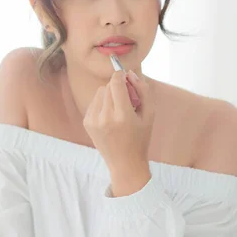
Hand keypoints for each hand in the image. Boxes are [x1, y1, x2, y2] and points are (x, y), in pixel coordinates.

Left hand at [83, 70, 154, 195]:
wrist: (124, 163)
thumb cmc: (140, 138)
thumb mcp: (150, 114)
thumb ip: (143, 90)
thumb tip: (129, 73)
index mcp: (122, 115)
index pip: (115, 83)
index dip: (120, 75)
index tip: (125, 75)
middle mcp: (105, 117)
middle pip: (107, 87)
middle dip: (117, 88)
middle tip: (126, 99)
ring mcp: (93, 121)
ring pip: (99, 93)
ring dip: (108, 95)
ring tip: (118, 110)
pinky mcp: (86, 123)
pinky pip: (93, 102)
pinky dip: (102, 104)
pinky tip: (109, 117)